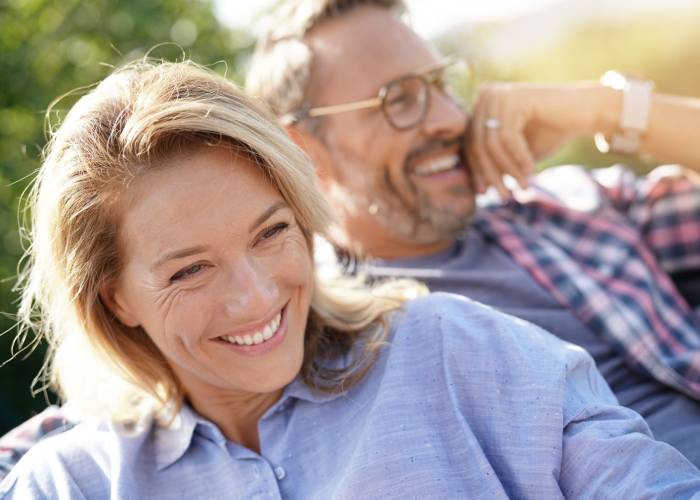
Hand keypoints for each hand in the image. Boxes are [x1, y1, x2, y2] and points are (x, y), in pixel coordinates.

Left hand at [466, 82, 606, 196]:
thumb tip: (476, 190)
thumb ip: (496, 164)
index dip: (476, 171)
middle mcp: (485, 96)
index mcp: (481, 106)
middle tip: (503, 196)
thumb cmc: (549, 133)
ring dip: (508, 170)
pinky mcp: (516, 97)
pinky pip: (509, 138)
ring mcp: (499, 94)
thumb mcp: (515, 153)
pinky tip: (532, 172)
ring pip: (492, 144)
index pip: (469, 143)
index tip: (483, 193)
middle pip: (478, 144)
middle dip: (492, 174)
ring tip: (522, 187)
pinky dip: (520, 158)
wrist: (585, 112)